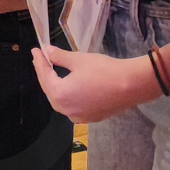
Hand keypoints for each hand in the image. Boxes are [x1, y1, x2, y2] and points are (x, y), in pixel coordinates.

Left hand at [31, 45, 150, 123]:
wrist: (133, 85)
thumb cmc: (104, 70)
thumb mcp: (78, 60)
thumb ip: (59, 57)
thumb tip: (47, 52)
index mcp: (59, 95)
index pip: (44, 76)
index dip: (39, 62)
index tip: (36, 51)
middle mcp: (66, 110)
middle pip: (50, 90)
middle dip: (45, 74)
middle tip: (41, 60)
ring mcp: (78, 117)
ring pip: (61, 100)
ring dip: (55, 86)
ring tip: (52, 72)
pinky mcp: (91, 118)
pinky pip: (73, 106)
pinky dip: (68, 96)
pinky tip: (68, 88)